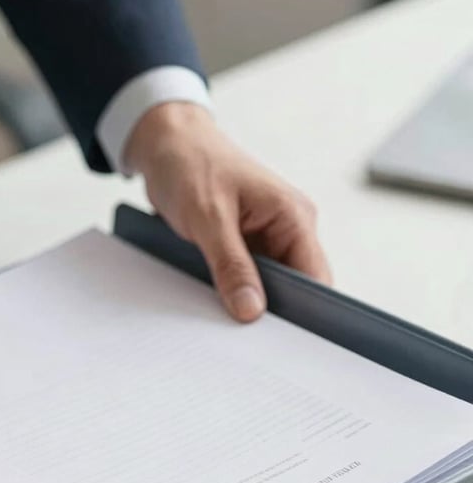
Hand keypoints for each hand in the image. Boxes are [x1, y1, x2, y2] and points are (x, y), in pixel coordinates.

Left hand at [125, 102, 331, 321]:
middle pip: (295, 287)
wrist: (167, 144)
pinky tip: (216, 300)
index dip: (304, 310)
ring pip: (268, 287)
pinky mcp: (245, 245)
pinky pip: (247, 279)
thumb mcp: (208, 218)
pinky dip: (233, 291)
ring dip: (248, 301)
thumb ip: (231, 265)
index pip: (316, 276)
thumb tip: (251, 310)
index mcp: (293, 216)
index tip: (282, 339)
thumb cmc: (190, 164)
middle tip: (246, 337)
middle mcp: (287, 228)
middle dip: (272, 311)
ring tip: (226, 317)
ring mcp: (267, 238)